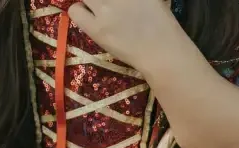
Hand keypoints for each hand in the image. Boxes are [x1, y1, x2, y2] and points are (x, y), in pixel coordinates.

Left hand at [68, 0, 188, 70]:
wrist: (162, 52)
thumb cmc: (163, 25)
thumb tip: (124, 0)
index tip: (112, 2)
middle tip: (102, 3)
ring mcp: (106, 9)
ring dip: (89, 0)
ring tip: (95, 6)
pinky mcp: (97, 28)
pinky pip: (75, 10)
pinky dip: (79, 10)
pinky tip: (89, 16)